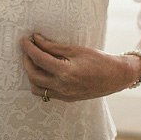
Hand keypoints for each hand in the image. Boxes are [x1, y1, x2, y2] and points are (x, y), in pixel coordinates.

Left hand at [20, 34, 136, 102]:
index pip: (39, 60)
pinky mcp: (67, 99)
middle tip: (28, 48)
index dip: (28, 48)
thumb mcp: (75, 49)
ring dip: (31, 74)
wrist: (117, 76)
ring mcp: (64, 96)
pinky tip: (44, 71)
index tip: (24, 40)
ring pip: (36, 88)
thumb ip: (53, 46)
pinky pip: (46, 93)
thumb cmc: (99, 60)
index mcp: (66, 73)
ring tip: (35, 60)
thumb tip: (36, 40)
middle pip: (33, 75)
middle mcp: (63, 87)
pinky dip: (40, 82)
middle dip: (27, 60)